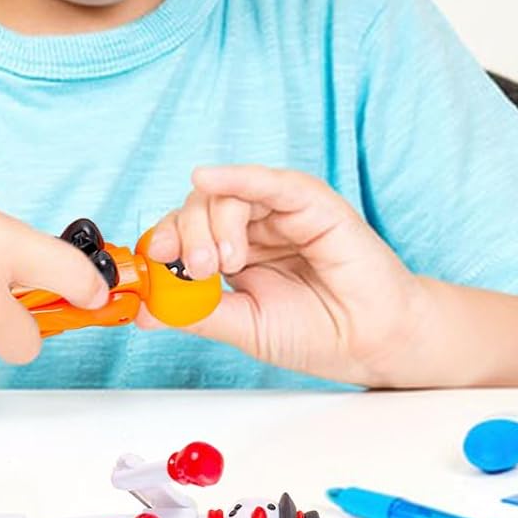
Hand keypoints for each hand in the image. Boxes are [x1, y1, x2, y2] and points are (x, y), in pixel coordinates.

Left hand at [137, 165, 424, 386]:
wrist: (373, 342)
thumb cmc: (318, 332)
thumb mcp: (245, 326)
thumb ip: (198, 313)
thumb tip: (144, 311)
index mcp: (235, 253)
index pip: (185, 232)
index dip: (163, 241)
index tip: (151, 262)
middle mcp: (254, 226)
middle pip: (199, 206)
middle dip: (185, 234)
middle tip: (198, 269)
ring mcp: (281, 211)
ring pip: (227, 194)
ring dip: (211, 222)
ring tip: (226, 262)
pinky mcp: (310, 202)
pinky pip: (269, 181)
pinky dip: (237, 176)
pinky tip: (211, 178)